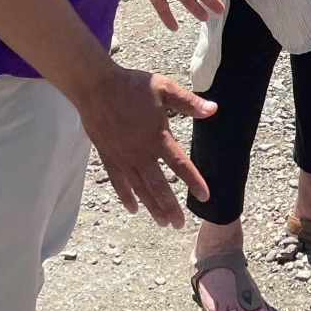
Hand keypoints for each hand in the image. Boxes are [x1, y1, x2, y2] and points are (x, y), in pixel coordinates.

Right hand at [77, 66, 215, 225]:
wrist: (96, 87)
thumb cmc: (132, 86)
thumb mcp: (164, 88)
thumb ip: (188, 102)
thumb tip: (213, 109)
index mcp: (157, 137)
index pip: (180, 165)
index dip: (193, 181)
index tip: (205, 197)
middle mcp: (141, 153)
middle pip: (158, 185)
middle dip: (170, 206)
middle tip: (179, 224)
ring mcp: (123, 157)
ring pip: (139, 188)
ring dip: (152, 206)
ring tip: (162, 222)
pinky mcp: (108, 156)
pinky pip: (118, 181)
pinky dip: (126, 196)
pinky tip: (134, 209)